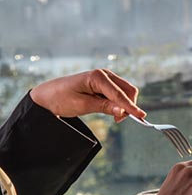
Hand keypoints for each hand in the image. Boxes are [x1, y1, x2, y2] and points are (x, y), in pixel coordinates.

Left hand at [29, 69, 145, 121]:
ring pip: (126, 92)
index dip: (131, 106)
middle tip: (118, 120)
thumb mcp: (82, 106)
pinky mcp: (105, 83)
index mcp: (97, 76)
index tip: (141, 116)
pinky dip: (119, 102)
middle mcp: (104, 74)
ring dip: (124, 104)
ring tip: (113, 117)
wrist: (47, 96)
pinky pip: (119, 93)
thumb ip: (104, 107)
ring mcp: (106, 77)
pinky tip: (111, 109)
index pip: (119, 94)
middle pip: (128, 90)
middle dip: (128, 105)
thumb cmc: (61, 99)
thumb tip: (122, 111)